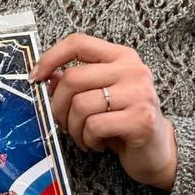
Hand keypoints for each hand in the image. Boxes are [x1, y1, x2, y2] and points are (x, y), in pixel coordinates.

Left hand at [30, 33, 177, 190]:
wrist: (158, 151)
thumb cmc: (123, 120)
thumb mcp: (98, 96)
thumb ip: (75, 83)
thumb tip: (47, 77)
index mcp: (121, 56)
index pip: (78, 43)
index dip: (50, 58)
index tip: (36, 78)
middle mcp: (133, 70)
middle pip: (73, 78)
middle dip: (58, 106)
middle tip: (63, 122)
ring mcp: (140, 94)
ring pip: (81, 105)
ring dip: (73, 128)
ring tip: (83, 136)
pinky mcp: (142, 120)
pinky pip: (94, 126)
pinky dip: (87, 139)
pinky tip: (97, 143)